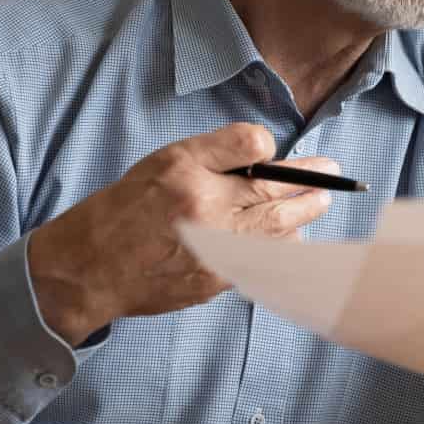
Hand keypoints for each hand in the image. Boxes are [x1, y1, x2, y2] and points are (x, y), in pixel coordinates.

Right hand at [27, 122, 336, 343]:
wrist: (92, 268)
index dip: (268, 146)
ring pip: (278, 229)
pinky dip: (284, 246)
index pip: (250, 145)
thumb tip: (264, 152)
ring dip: (304, 215)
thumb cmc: (126, 209)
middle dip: (309, 183)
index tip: (277, 150)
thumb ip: (213, 154)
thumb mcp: (161, 163)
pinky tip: (293, 237)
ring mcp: (213, 247)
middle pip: (274, 191)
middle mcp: (203, 207)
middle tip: (332, 174)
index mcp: (186, 172)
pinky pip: (264, 259)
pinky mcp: (216, 278)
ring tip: (319, 203)